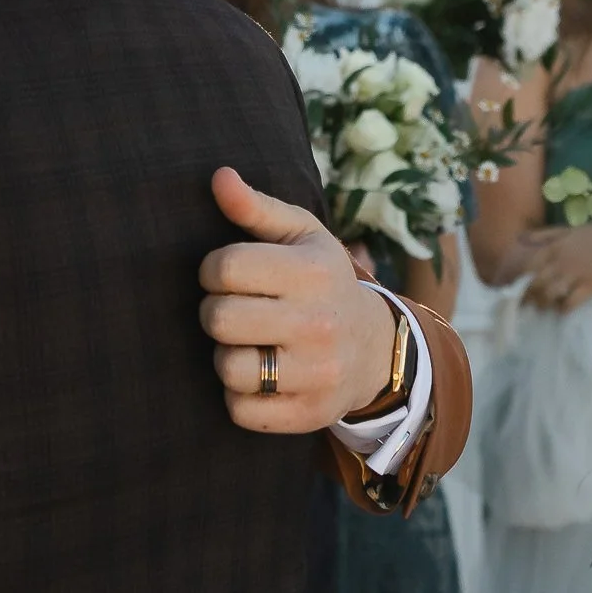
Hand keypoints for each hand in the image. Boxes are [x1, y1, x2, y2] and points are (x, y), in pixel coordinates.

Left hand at [200, 167, 396, 432]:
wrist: (378, 349)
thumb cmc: (322, 282)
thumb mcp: (301, 236)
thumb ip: (256, 207)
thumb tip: (218, 177)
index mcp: (314, 272)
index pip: (223, 268)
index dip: (213, 271)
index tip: (230, 276)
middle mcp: (319, 323)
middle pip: (218, 319)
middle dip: (217, 313)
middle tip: (238, 311)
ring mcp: (317, 373)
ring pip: (228, 368)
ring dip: (228, 356)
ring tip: (251, 344)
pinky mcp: (309, 414)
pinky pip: (240, 410)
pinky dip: (240, 396)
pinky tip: (262, 377)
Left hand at [519, 224, 591, 312]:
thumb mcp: (569, 230)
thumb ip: (545, 234)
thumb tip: (521, 238)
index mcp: (555, 248)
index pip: (531, 266)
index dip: (522, 279)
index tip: (517, 287)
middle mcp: (562, 262)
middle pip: (537, 282)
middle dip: (529, 295)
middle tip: (526, 303)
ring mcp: (576, 274)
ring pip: (551, 293)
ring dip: (543, 303)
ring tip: (542, 308)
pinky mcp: (591, 285)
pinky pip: (572, 301)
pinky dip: (564, 308)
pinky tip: (562, 311)